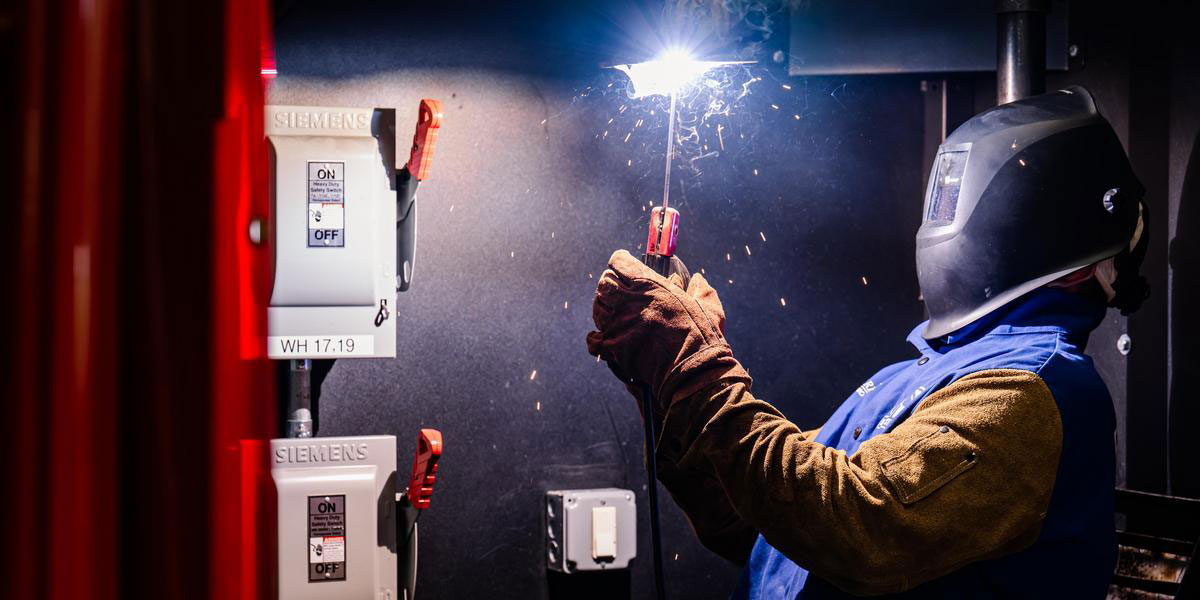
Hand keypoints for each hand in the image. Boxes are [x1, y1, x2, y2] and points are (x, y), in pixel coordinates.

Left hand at [586, 250, 748, 410]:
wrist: (690, 369)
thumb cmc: (701, 335)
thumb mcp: (708, 306)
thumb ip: (702, 289)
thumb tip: (698, 279)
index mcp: (649, 285)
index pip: (619, 262)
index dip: (619, 261)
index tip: (622, 262)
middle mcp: (629, 301)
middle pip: (604, 283)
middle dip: (608, 284)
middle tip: (616, 291)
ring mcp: (618, 324)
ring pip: (598, 308)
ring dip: (603, 309)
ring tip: (611, 313)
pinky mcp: (613, 347)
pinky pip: (593, 339)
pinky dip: (595, 338)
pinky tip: (602, 338)